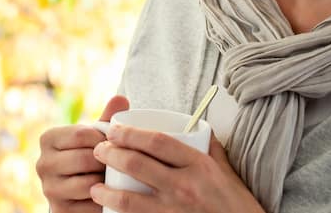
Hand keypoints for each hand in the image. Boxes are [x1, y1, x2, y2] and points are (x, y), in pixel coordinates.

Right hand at [36, 95, 129, 212]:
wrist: (78, 192)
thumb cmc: (89, 155)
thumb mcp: (95, 137)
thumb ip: (107, 118)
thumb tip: (121, 98)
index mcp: (48, 139)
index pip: (81, 134)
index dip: (104, 139)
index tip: (114, 144)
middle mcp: (42, 164)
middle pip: (85, 158)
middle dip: (107, 161)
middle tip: (120, 163)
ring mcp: (49, 189)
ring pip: (88, 183)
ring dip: (107, 182)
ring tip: (116, 178)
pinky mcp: (59, 211)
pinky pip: (90, 205)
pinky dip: (105, 201)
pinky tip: (110, 196)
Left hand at [89, 125, 265, 212]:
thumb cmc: (236, 204)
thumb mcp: (226, 171)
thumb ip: (208, 148)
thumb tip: (194, 126)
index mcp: (199, 166)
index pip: (157, 142)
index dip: (130, 133)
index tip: (114, 130)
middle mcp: (185, 187)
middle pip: (137, 164)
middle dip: (110, 154)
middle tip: (99, 151)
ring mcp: (174, 212)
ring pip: (129, 200)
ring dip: (105, 191)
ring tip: (94, 187)